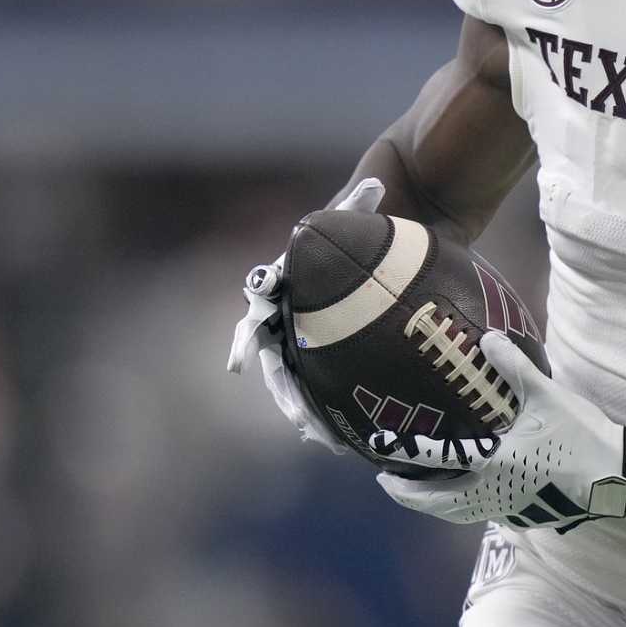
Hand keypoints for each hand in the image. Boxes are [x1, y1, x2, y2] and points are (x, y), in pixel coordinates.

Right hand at [224, 178, 385, 453]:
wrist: (387, 222)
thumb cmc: (368, 216)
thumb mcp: (362, 209)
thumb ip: (362, 201)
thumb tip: (376, 186)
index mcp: (286, 286)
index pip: (258, 319)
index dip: (246, 344)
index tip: (238, 368)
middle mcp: (291, 314)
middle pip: (279, 362)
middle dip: (287, 394)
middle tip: (299, 421)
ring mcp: (312, 333)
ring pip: (301, 380)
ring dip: (307, 410)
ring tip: (321, 440)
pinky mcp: (336, 347)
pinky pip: (330, 382)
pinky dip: (333, 407)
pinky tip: (345, 440)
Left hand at [372, 330, 625, 528]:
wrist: (616, 476)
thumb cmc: (580, 436)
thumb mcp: (547, 396)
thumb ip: (514, 368)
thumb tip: (487, 338)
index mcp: (493, 464)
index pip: (437, 460)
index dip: (406, 454)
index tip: (380, 450)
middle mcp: (493, 492)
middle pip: (438, 503)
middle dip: (409, 495)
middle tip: (388, 483)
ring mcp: (508, 508)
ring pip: (457, 513)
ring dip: (432, 505)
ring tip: (418, 493)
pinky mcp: (523, 514)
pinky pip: (480, 513)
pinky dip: (460, 506)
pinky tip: (464, 495)